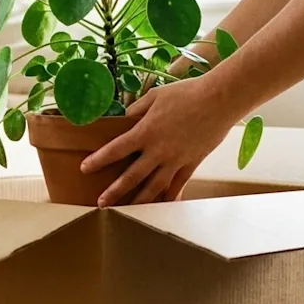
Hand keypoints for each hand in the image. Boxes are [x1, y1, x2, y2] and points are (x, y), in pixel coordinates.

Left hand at [81, 77, 236, 206]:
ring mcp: (176, 160)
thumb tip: (126, 118)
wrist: (219, 100)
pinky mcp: (191, 164)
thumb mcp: (156, 96)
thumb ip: (137, 109)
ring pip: (154, 187)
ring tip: (126, 210)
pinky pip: (178, 185)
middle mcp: (158, 151)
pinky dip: (169, 197)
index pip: (116, 149)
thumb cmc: (187, 93)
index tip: (84, 168)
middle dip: (114, 191)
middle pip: (132, 176)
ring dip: (138, 200)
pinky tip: (162, 205)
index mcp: (146, 132)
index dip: (99, 160)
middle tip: (101, 203)